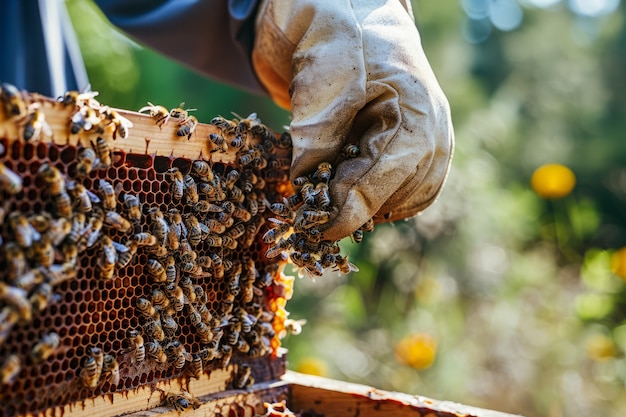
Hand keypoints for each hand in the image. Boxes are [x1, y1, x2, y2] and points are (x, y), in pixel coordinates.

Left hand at [252, 0, 453, 240]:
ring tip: (334, 195)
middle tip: (317, 214)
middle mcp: (436, 135)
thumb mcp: (323, 79)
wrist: (359, 21)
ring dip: (368, 207)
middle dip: (354, 209)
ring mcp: (435, 144)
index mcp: (417, 114)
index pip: (384, 179)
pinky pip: (408, 194)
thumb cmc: (342, 40)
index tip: (314, 229)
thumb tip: (305, 188)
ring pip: (405, 202)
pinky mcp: (423, 152)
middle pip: (397, 197)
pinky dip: (379, 200)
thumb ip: (316, 135)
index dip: (346, 209)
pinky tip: (352, 188)